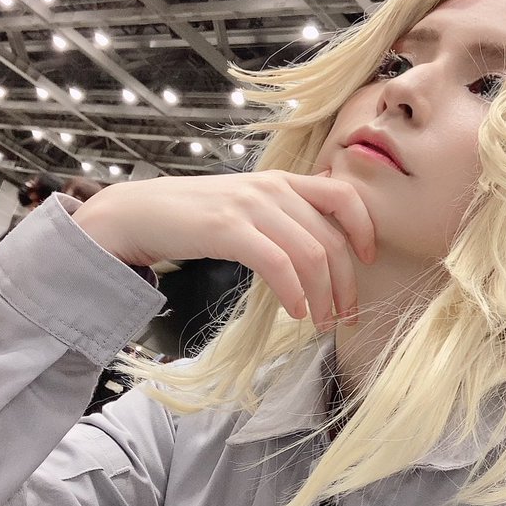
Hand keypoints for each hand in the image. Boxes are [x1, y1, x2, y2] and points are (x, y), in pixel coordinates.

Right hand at [73, 170, 375, 328]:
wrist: (136, 213)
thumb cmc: (192, 218)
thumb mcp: (245, 207)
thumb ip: (280, 216)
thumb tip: (318, 243)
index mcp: (282, 181)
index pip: (343, 196)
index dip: (364, 229)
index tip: (369, 261)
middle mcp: (272, 189)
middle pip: (331, 238)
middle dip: (346, 284)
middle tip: (347, 316)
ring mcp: (250, 206)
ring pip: (310, 254)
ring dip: (324, 296)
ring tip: (322, 323)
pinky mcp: (228, 228)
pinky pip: (278, 264)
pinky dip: (294, 292)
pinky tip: (295, 311)